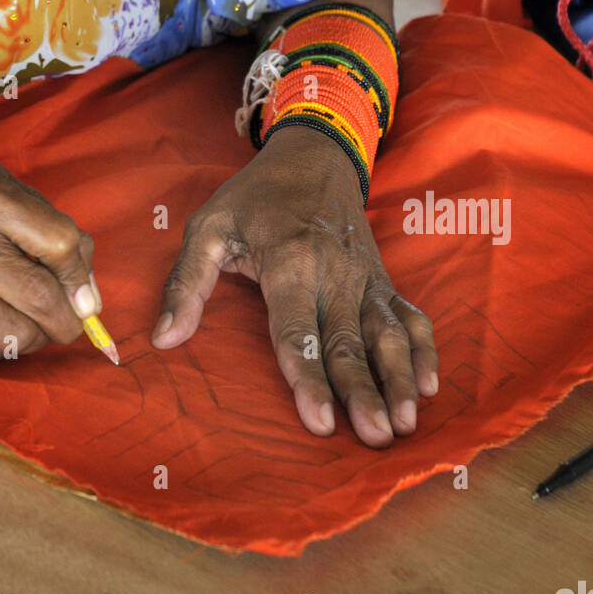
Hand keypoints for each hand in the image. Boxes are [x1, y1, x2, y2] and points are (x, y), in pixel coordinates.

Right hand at [0, 150, 99, 360]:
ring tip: (39, 320)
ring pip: (15, 334)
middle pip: (39, 298)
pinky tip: (9, 325)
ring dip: (41, 336)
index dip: (82, 272)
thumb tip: (86, 286)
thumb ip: (46, 223)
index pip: (55, 242)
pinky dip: (10, 346)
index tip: (86, 288)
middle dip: (71, 317)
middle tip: (73, 314)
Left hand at [151, 126, 438, 446]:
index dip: (307, 378)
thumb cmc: (254, 197)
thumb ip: (186, 283)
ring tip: (405, 424)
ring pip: (386, 335)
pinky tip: (429, 386)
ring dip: (400, 379)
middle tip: (375, 438)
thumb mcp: (209, 226)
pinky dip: (424, 350)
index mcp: (288, 260)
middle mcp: (334, 272)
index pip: (297, 331)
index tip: (320, 423)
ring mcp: (364, 277)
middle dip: (364, 392)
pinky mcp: (383, 279)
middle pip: (348, 342)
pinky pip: (411, 316)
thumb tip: (164, 339)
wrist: (314, 155)